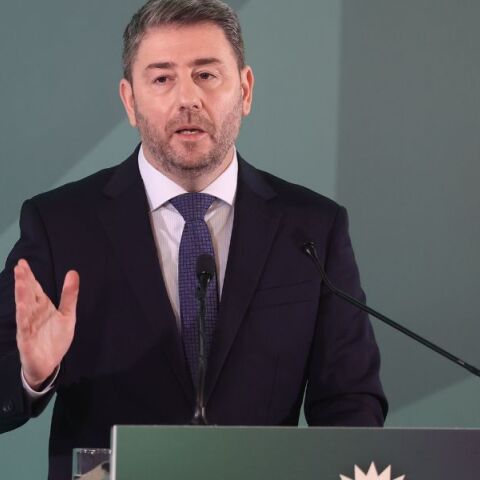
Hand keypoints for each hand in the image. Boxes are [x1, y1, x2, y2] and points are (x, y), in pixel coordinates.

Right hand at [14, 259, 79, 389]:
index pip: (34, 289)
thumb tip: (73, 272)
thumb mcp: (68, 315)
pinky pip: (25, 328)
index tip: (23, 263)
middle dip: (23, 281)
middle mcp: (33, 314)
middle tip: (19, 267)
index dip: (29, 277)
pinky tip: (22, 308)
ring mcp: (28, 327)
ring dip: (21, 296)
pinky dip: (23, 318)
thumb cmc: (56, 338)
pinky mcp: (27, 340)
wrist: (50, 364)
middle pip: (27, 296)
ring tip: (20, 282)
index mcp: (42, 307)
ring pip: (24, 309)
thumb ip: (69, 295)